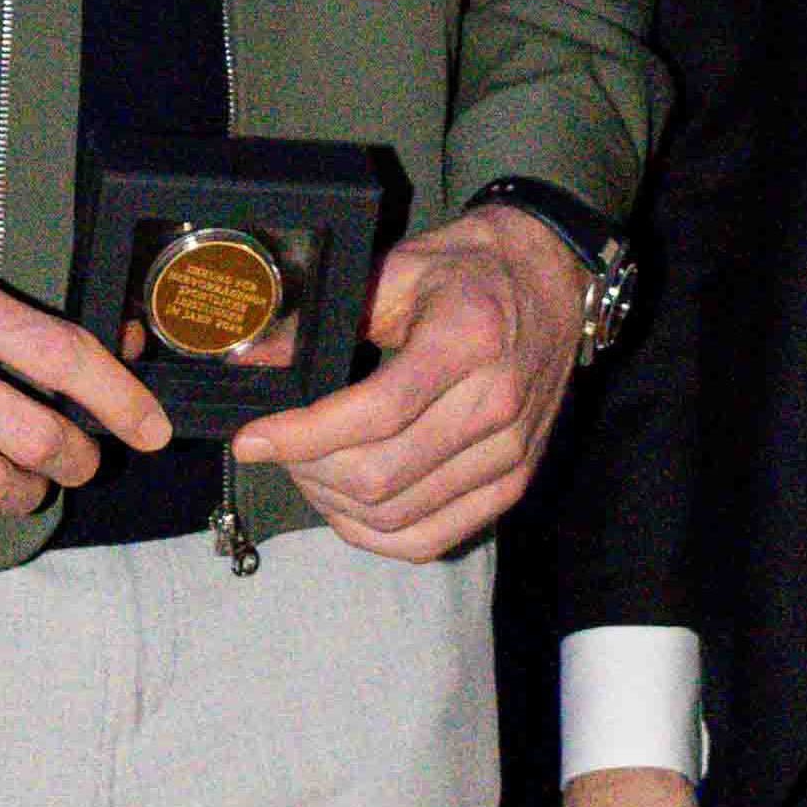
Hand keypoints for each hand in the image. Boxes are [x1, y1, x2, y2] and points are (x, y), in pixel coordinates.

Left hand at [228, 204, 589, 560]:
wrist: (553, 278)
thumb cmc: (471, 269)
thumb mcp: (398, 271)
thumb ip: (327, 318)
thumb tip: (253, 357)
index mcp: (467, 339)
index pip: (375, 413)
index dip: (302, 435)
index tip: (253, 439)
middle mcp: (496, 403)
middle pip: (381, 476)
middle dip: (308, 471)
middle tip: (276, 449)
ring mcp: (511, 452)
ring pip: (399, 515)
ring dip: (334, 504)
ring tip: (306, 471)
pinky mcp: (514, 483)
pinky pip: (434, 538)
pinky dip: (378, 536)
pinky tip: (346, 508)